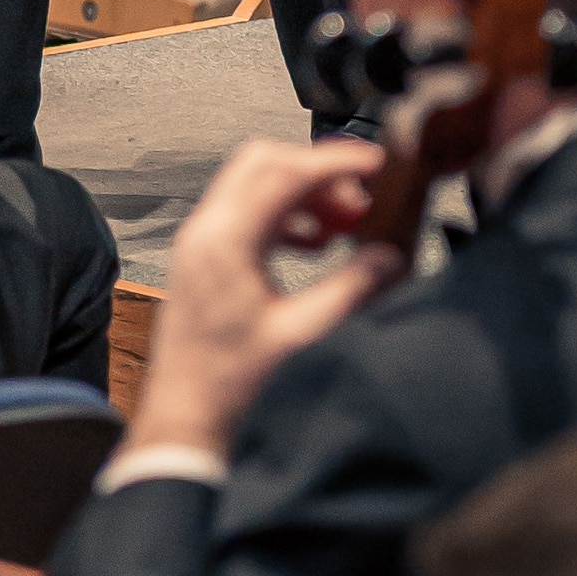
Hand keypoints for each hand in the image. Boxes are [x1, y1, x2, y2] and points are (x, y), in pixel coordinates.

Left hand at [125, 134, 403, 463]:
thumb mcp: (301, 333)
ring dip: (302, 193)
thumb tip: (391, 257)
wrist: (185, 413)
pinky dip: (284, 214)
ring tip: (345, 224)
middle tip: (362, 198)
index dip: (334, 162)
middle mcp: (206, 229)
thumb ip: (350, 290)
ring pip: (254, 184)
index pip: (283, 171)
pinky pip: (247, 212)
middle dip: (318, 172)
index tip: (374, 164)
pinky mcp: (204, 254)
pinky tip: (314, 244)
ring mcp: (201, 239)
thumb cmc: (232, 382)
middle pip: (265, 164)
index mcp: (225, 240)